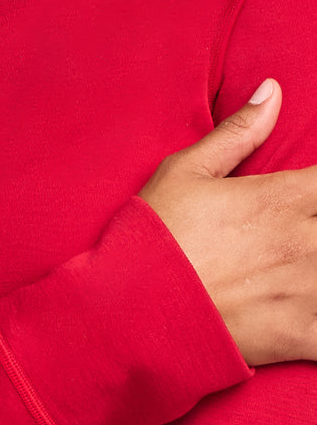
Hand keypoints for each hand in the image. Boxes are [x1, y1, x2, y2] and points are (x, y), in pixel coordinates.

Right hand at [137, 78, 316, 366]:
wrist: (126, 311)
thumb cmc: (152, 240)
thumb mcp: (184, 172)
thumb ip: (238, 132)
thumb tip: (274, 89)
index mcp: (284, 197)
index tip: (313, 200)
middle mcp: (305, 240)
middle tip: (306, 240)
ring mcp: (306, 290)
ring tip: (307, 274)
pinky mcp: (298, 335)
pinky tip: (315, 316)